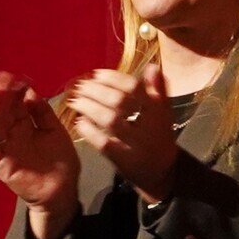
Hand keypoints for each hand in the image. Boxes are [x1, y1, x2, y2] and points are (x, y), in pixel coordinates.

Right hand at [0, 73, 81, 225]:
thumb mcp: (55, 131)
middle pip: (4, 112)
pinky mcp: (2, 164)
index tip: (14, 76)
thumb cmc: (61, 162)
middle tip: (1, 78)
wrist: (64, 190)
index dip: (14, 91)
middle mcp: (13, 136)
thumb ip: (43, 113)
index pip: (16, 105)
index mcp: (25, 127)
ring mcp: (7, 149)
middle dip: (2, 95)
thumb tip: (31, 92)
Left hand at [68, 65, 179, 202]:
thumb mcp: (163, 112)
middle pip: (119, 102)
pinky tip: (78, 122)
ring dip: (89, 107)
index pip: (135, 87)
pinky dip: (88, 130)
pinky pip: (103, 143)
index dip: (113, 78)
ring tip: (75, 100)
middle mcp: (149, 125)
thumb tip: (151, 66)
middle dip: (96, 91)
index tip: (96, 74)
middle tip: (80, 86)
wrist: (162, 172)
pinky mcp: (123, 160)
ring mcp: (136, 144)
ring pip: (110, 120)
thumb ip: (157, 90)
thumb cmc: (159, 136)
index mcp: (159, 110)